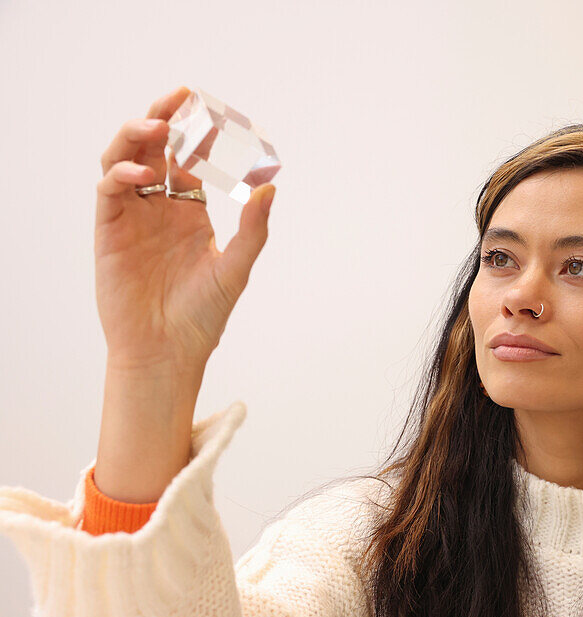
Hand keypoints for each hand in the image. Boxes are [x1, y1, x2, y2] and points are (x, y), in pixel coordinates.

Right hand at [94, 85, 275, 370]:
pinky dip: (120, 172)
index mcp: (192, 213)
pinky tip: (141, 172)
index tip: (218, 115)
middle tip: (181, 98)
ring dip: (137, 137)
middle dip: (165, 120)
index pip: (192, 161)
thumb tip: (271, 187)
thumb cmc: (203, 316)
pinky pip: (109, 190)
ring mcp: (133, 217)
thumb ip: (254, 229)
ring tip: (157, 124)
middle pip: (156, 151)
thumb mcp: (236, 267)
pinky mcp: (110, 231)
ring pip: (126, 160)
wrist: (168, 351)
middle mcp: (160, 209)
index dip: (201, 136)